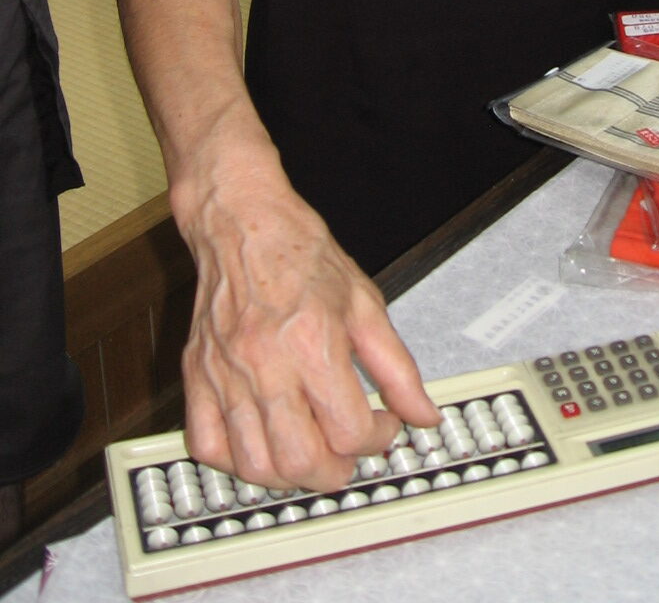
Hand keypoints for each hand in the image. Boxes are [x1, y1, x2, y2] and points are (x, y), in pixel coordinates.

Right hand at [179, 180, 439, 492]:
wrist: (241, 222)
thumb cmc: (299, 254)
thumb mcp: (365, 303)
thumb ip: (397, 367)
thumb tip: (423, 414)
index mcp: (313, 342)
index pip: (350, 430)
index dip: (379, 439)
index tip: (383, 426)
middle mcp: (266, 364)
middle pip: (302, 461)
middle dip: (337, 472)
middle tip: (348, 453)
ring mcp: (225, 374)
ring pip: (254, 466)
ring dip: (290, 475)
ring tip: (310, 452)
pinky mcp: (196, 376)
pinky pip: (207, 446)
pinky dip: (236, 462)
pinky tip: (262, 443)